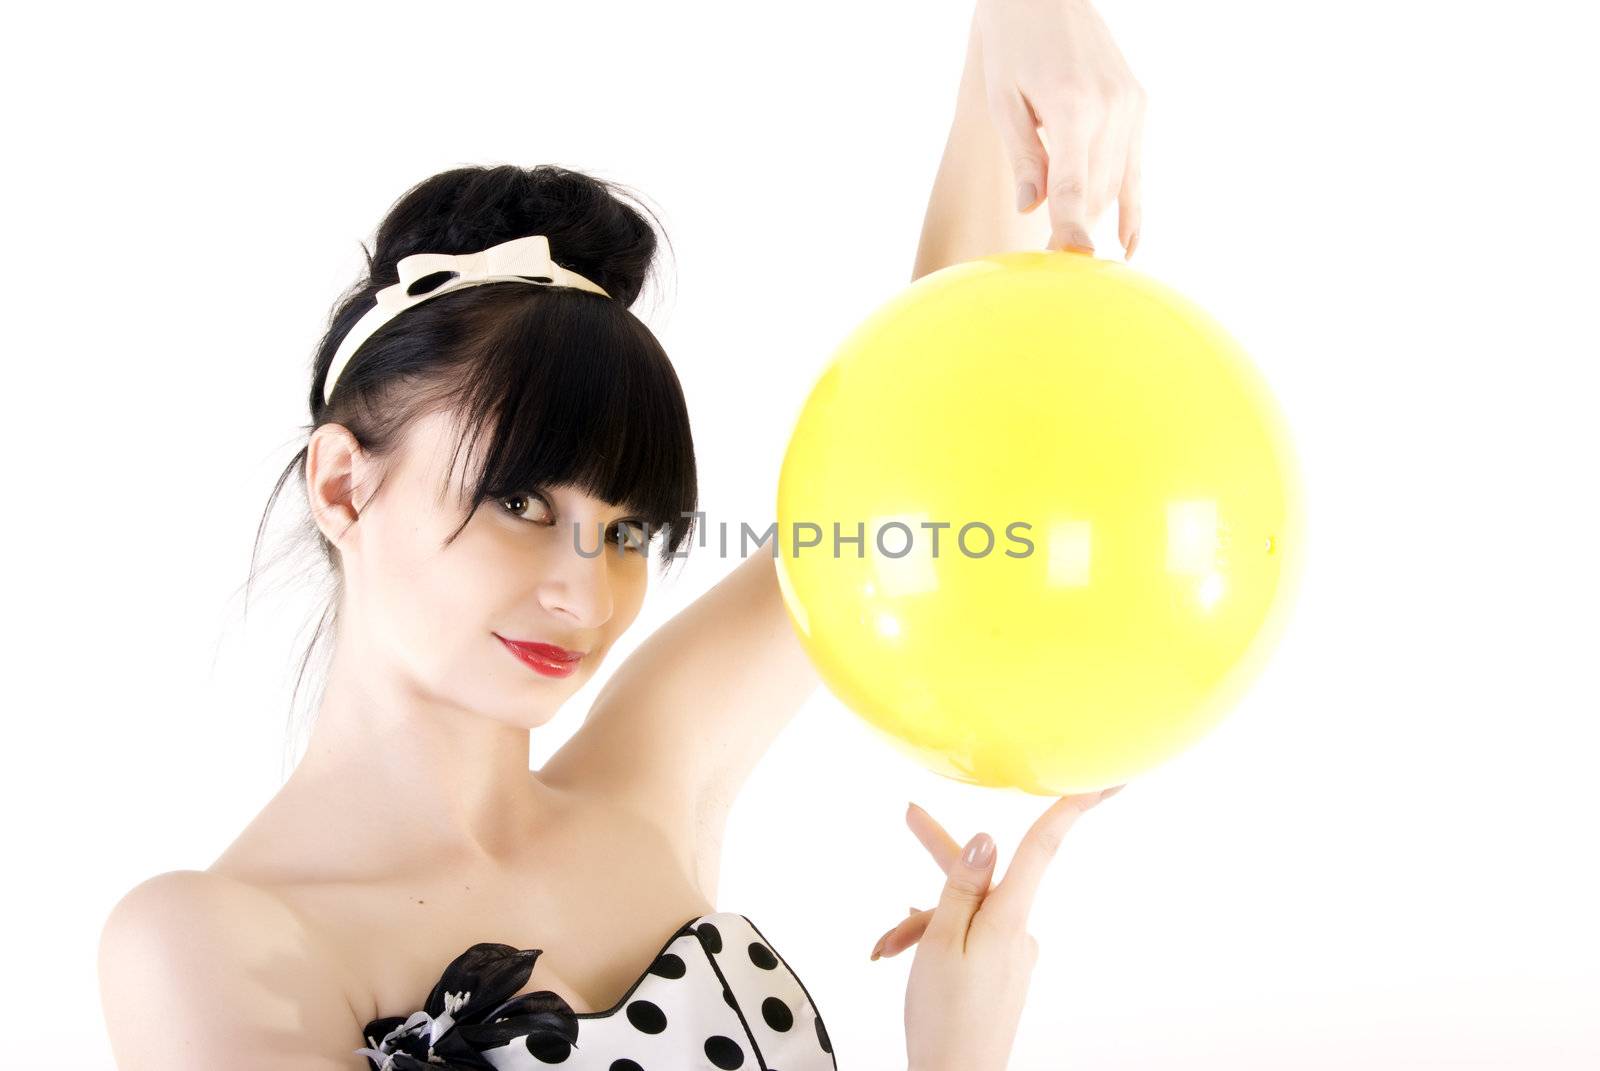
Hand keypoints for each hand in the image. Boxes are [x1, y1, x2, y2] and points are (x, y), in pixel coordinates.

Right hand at [896, 787, 1124, 1070]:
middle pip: (982, 874)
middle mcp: (1017, 931)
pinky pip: (967, 938)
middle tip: (910, 815)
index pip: (1043, 847)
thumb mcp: (940, 942)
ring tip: (884, 949)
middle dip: (940, 851)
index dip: (1071, 808)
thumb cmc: (945, 1018)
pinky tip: (902, 955)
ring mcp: (1011, 953)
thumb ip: (961, 888)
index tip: (1105, 780)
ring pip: (963, 912)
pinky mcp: (1001, 972)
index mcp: (1007, 918)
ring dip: (921, 921)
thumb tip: (987, 840)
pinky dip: (934, 940)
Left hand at [973, 0, 1146, 257]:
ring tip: (1071, 254)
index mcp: (1072, 106)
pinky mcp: (1139, 105)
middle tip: (1048, 268)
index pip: (1071, 185)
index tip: (1069, 263)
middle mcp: (1111, 108)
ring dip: (1093, 218)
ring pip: (1114, 184)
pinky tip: (1128, 246)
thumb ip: (1023, 156)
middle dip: (1073, 230)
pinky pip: (1135, 168)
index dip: (1070, 228)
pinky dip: (1131, 208)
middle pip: (1094, 191)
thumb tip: (1030, 209)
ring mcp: (1131, 106)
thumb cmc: (1013, 46)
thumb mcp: (1004, 100)